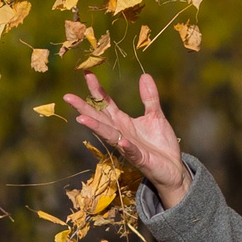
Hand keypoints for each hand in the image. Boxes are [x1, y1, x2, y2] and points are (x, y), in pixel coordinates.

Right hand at [63, 73, 190, 208]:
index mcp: (123, 122)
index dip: (97, 90)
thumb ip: (149, 97)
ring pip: (109, 135)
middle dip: (84, 107)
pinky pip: (132, 151)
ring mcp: (128, 147)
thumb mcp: (155, 116)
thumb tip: (144, 75)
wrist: (173, 168)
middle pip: (99, 118)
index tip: (87, 73)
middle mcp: (120, 133)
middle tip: (68, 96)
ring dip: (96, 126)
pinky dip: (126, 146)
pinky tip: (121, 141)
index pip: (106, 104)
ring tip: (81, 118)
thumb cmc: (160, 144)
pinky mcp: (140, 158)